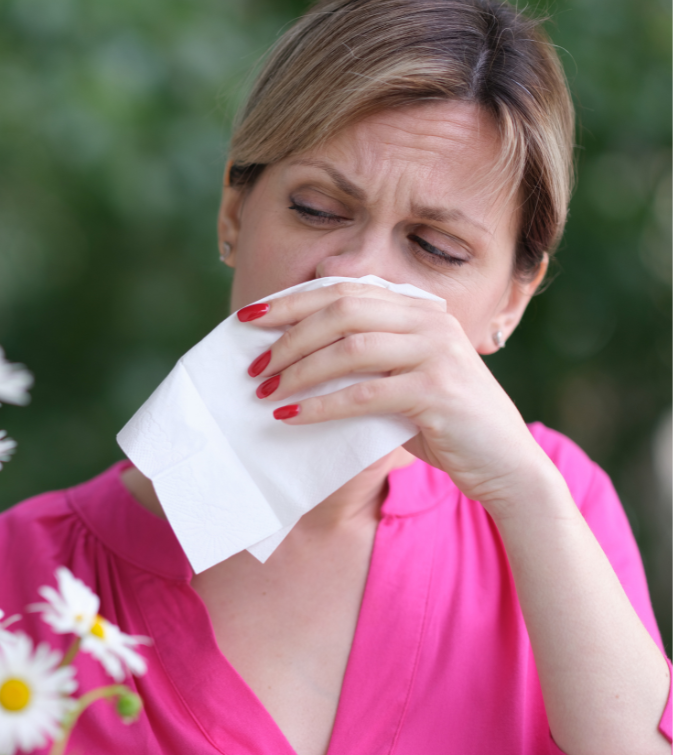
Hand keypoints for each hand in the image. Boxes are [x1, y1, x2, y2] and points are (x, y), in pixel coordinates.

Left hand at [241, 282, 546, 506]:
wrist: (506, 465)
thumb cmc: (444, 424)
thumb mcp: (403, 380)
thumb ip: (366, 360)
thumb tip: (293, 359)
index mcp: (419, 310)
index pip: (344, 290)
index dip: (291, 301)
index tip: (249, 319)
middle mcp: (430, 321)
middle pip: (341, 310)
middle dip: (289, 334)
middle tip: (253, 364)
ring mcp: (437, 353)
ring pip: (350, 347)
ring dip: (299, 369)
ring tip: (265, 390)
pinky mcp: (437, 392)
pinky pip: (363, 394)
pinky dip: (321, 405)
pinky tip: (290, 417)